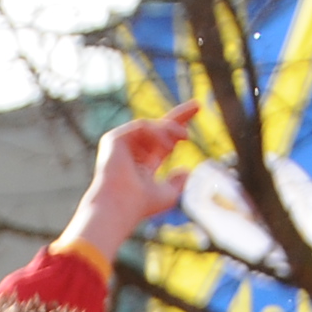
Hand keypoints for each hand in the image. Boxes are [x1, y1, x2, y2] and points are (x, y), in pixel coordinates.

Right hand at [61, 101, 199, 262]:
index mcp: (143, 165)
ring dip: (171, 130)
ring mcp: (121, 145)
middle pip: (157, 128)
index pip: (162, 143)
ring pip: (152, 127)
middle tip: (198, 105)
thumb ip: (177, 183)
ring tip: (185, 138)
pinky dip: (157, 133)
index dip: (178, 131)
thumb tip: (186, 170)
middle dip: (178, 117)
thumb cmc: (140, 205)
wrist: (120, 206)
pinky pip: (142, 126)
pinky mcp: (113, 139)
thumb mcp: (167, 195)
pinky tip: (168, 144)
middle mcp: (132, 153)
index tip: (194, 121)